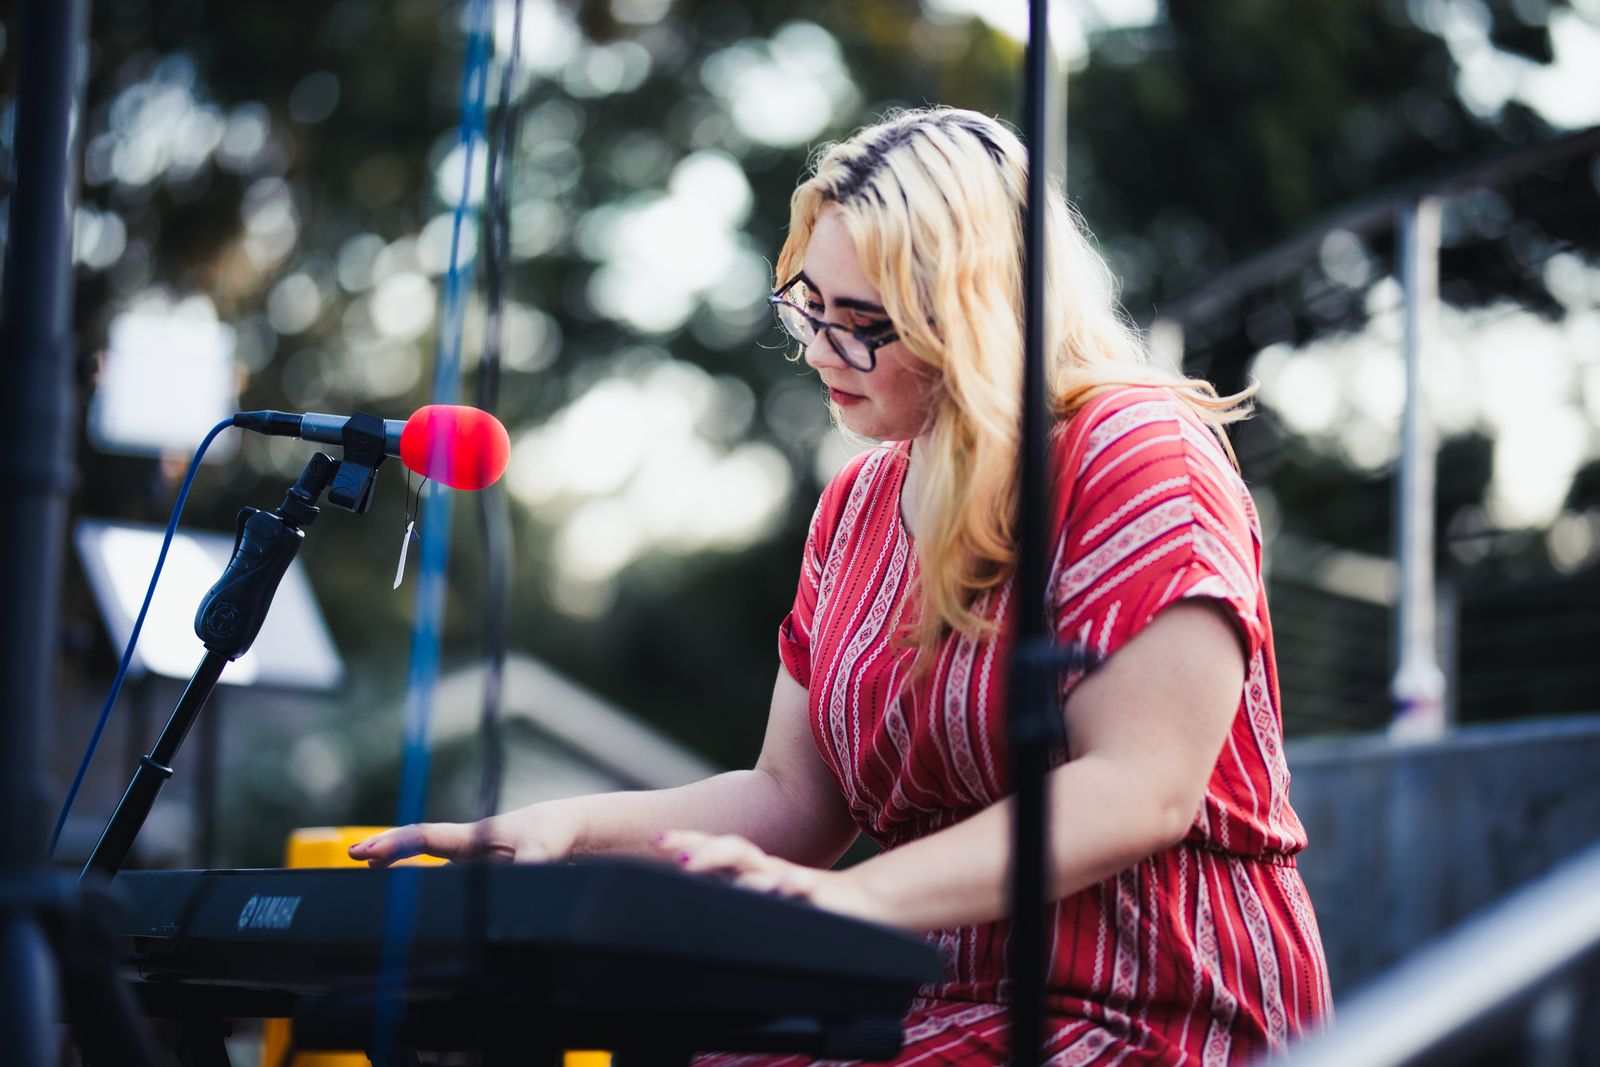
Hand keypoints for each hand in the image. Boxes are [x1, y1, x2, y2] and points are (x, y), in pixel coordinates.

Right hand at [349, 803, 583, 868]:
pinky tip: (396, 881)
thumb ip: (528, 865)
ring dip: (394, 859)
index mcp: (473, 838)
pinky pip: (434, 866)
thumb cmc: (551, 836)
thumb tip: (518, 877)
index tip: (367, 851)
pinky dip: (411, 870)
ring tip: (362, 861)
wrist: (562, 829)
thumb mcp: (544, 853)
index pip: (426, 838)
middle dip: (384, 848)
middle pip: (416, 844)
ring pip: (421, 855)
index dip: (396, 845)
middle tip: (351, 854)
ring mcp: (466, 856)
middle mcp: (464, 846)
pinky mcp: (472, 867)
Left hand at [655, 830, 893, 926]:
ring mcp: (793, 881)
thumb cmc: (809, 904)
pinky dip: (793, 889)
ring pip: (764, 870)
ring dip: (740, 869)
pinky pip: (806, 890)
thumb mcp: (766, 899)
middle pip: (734, 851)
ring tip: (713, 869)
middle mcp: (770, 870)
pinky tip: (782, 891)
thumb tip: (695, 904)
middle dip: (705, 851)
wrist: (864, 905)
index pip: (717, 850)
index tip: (658, 839)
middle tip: (676, 856)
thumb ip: (737, 897)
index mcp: (754, 870)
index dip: (689, 843)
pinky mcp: (821, 896)